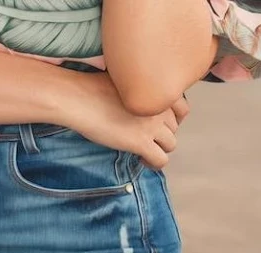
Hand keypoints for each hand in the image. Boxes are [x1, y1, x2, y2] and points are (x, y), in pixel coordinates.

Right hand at [59, 72, 188, 169]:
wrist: (78, 98)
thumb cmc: (92, 88)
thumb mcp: (124, 81)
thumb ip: (140, 91)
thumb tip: (140, 106)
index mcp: (157, 89)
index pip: (182, 108)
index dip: (171, 119)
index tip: (159, 125)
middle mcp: (160, 106)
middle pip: (175, 128)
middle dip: (162, 134)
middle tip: (145, 138)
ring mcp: (152, 125)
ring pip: (171, 144)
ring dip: (159, 149)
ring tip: (143, 151)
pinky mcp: (141, 142)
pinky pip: (161, 160)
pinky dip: (154, 163)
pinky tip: (141, 159)